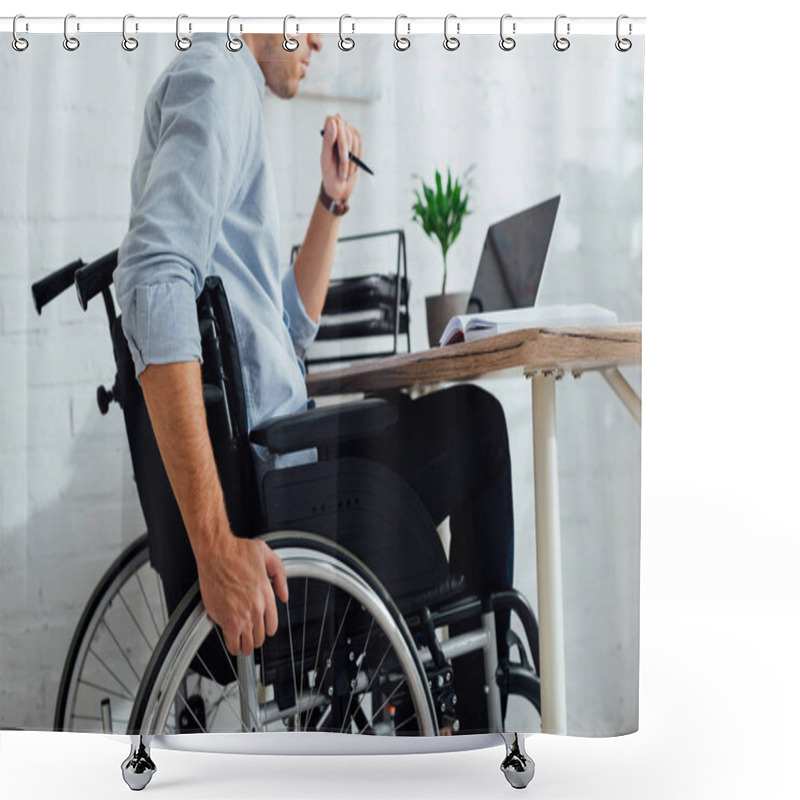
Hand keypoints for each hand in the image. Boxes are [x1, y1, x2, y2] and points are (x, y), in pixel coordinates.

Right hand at [196, 535, 288, 655]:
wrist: (217, 553)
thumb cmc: (237, 552)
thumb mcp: (267, 556)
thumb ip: (280, 575)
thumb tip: (284, 596)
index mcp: (267, 594)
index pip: (272, 624)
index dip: (267, 629)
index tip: (262, 630)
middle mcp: (256, 608)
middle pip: (260, 636)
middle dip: (255, 638)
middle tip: (250, 637)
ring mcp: (241, 616)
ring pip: (248, 643)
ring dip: (245, 645)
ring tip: (242, 644)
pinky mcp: (225, 619)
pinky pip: (232, 643)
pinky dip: (232, 646)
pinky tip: (232, 644)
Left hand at [321, 113, 361, 203]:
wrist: (340, 187)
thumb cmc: (329, 174)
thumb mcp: (326, 159)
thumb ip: (328, 140)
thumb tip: (334, 122)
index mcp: (325, 133)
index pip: (333, 119)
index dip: (338, 132)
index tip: (340, 150)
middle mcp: (337, 131)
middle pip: (346, 129)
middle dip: (345, 151)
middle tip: (342, 171)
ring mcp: (348, 135)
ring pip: (355, 137)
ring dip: (352, 158)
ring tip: (346, 172)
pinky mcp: (357, 142)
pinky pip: (361, 144)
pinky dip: (358, 157)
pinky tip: (352, 168)